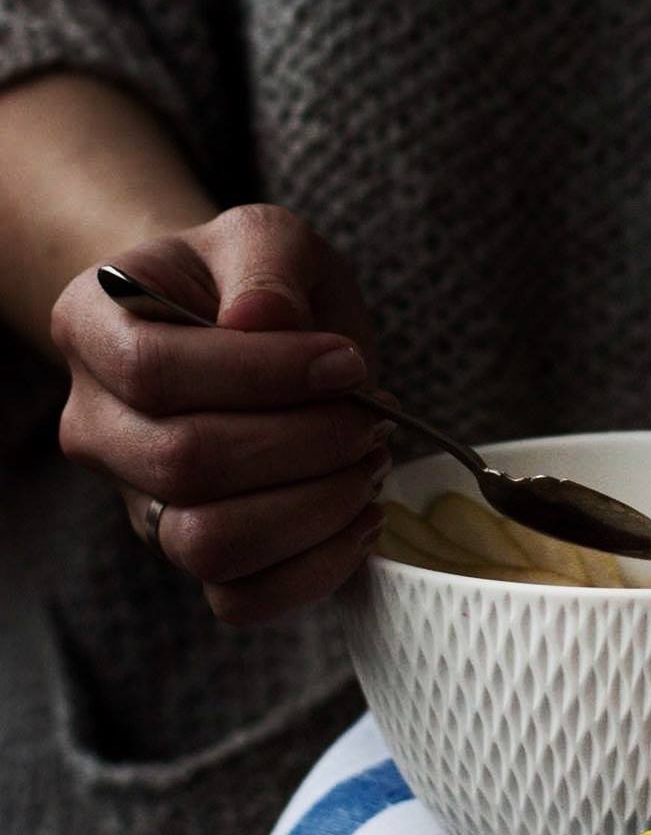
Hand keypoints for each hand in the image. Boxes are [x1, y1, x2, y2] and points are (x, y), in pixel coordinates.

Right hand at [51, 203, 395, 624]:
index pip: (157, 370)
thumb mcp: (264, 235)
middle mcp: (95, 423)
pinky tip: (358, 517)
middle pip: (183, 463)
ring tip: (366, 464)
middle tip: (372, 419)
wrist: (238, 324)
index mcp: (93, 327)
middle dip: (304, 444)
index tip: (349, 363)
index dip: (266, 374)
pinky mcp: (184, 551)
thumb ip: (268, 262)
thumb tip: (264, 320)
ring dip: (312, 509)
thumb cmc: (250, 281)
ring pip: (206, 545)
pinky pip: (238, 599)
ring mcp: (134, 497)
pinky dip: (313, 569)